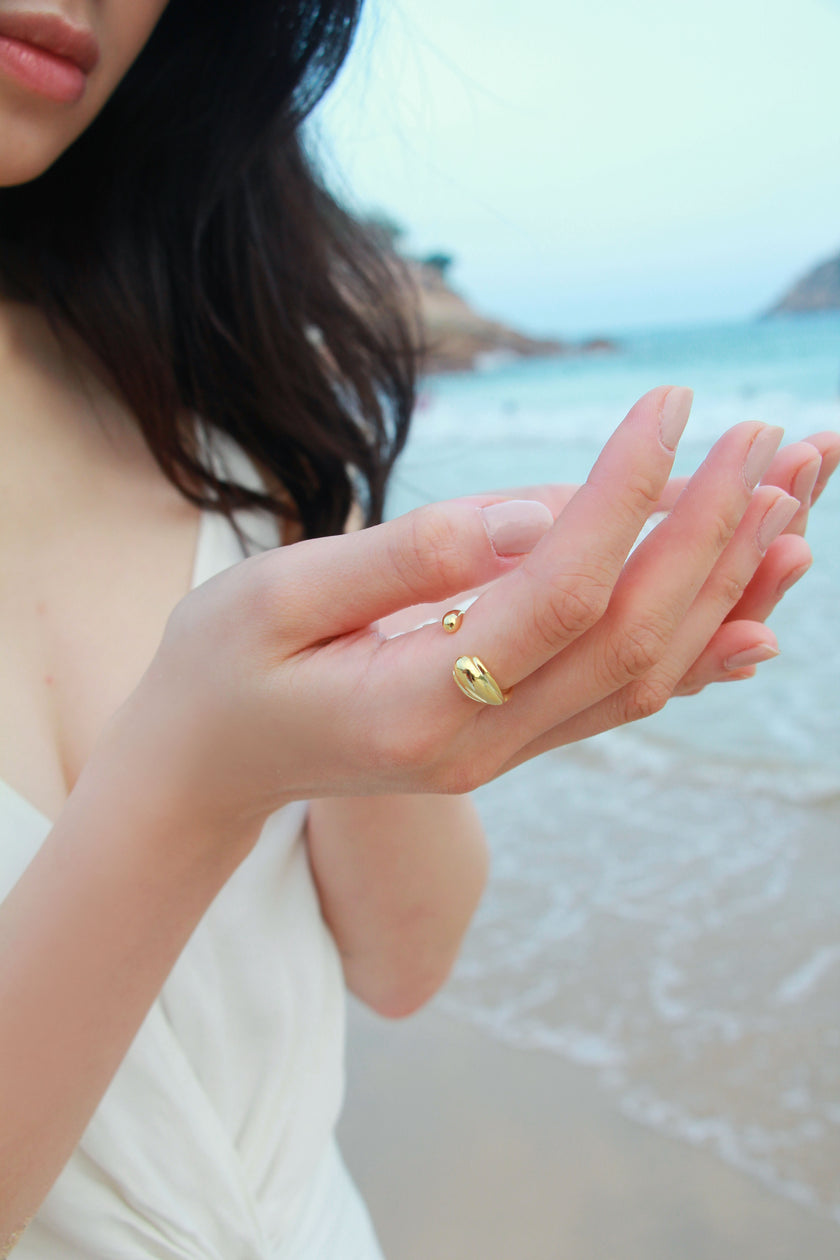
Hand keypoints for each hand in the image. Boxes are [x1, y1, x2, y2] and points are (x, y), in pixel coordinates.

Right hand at [107, 387, 807, 832]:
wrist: (208, 766)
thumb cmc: (221, 669)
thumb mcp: (275, 596)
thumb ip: (407, 556)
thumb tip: (539, 512)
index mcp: (417, 706)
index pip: (559, 593)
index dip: (625, 495)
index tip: (670, 405)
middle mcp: (479, 744)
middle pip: (630, 638)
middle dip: (707, 533)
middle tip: (762, 440)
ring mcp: (503, 753)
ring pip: (647, 675)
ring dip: (726, 588)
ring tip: (791, 503)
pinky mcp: (511, 739)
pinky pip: (623, 699)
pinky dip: (698, 650)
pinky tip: (756, 613)